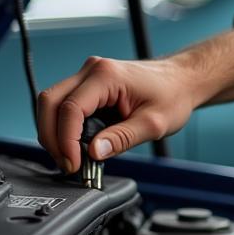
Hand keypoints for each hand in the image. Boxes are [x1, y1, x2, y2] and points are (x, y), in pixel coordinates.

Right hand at [37, 56, 198, 171]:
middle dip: (52, 137)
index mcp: (107, 75)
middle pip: (50, 102)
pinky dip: (64, 127)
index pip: (70, 108)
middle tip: (67, 164)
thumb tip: (93, 153)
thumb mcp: (154, 124)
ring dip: (55, 132)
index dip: (65, 140)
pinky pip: (65, 105)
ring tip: (72, 158)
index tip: (73, 163)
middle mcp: (93, 70)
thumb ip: (122, 139)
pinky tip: (77, 145)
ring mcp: (89, 75)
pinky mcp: (90, 84)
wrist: (184, 80)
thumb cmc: (174, 95)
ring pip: (52, 103)